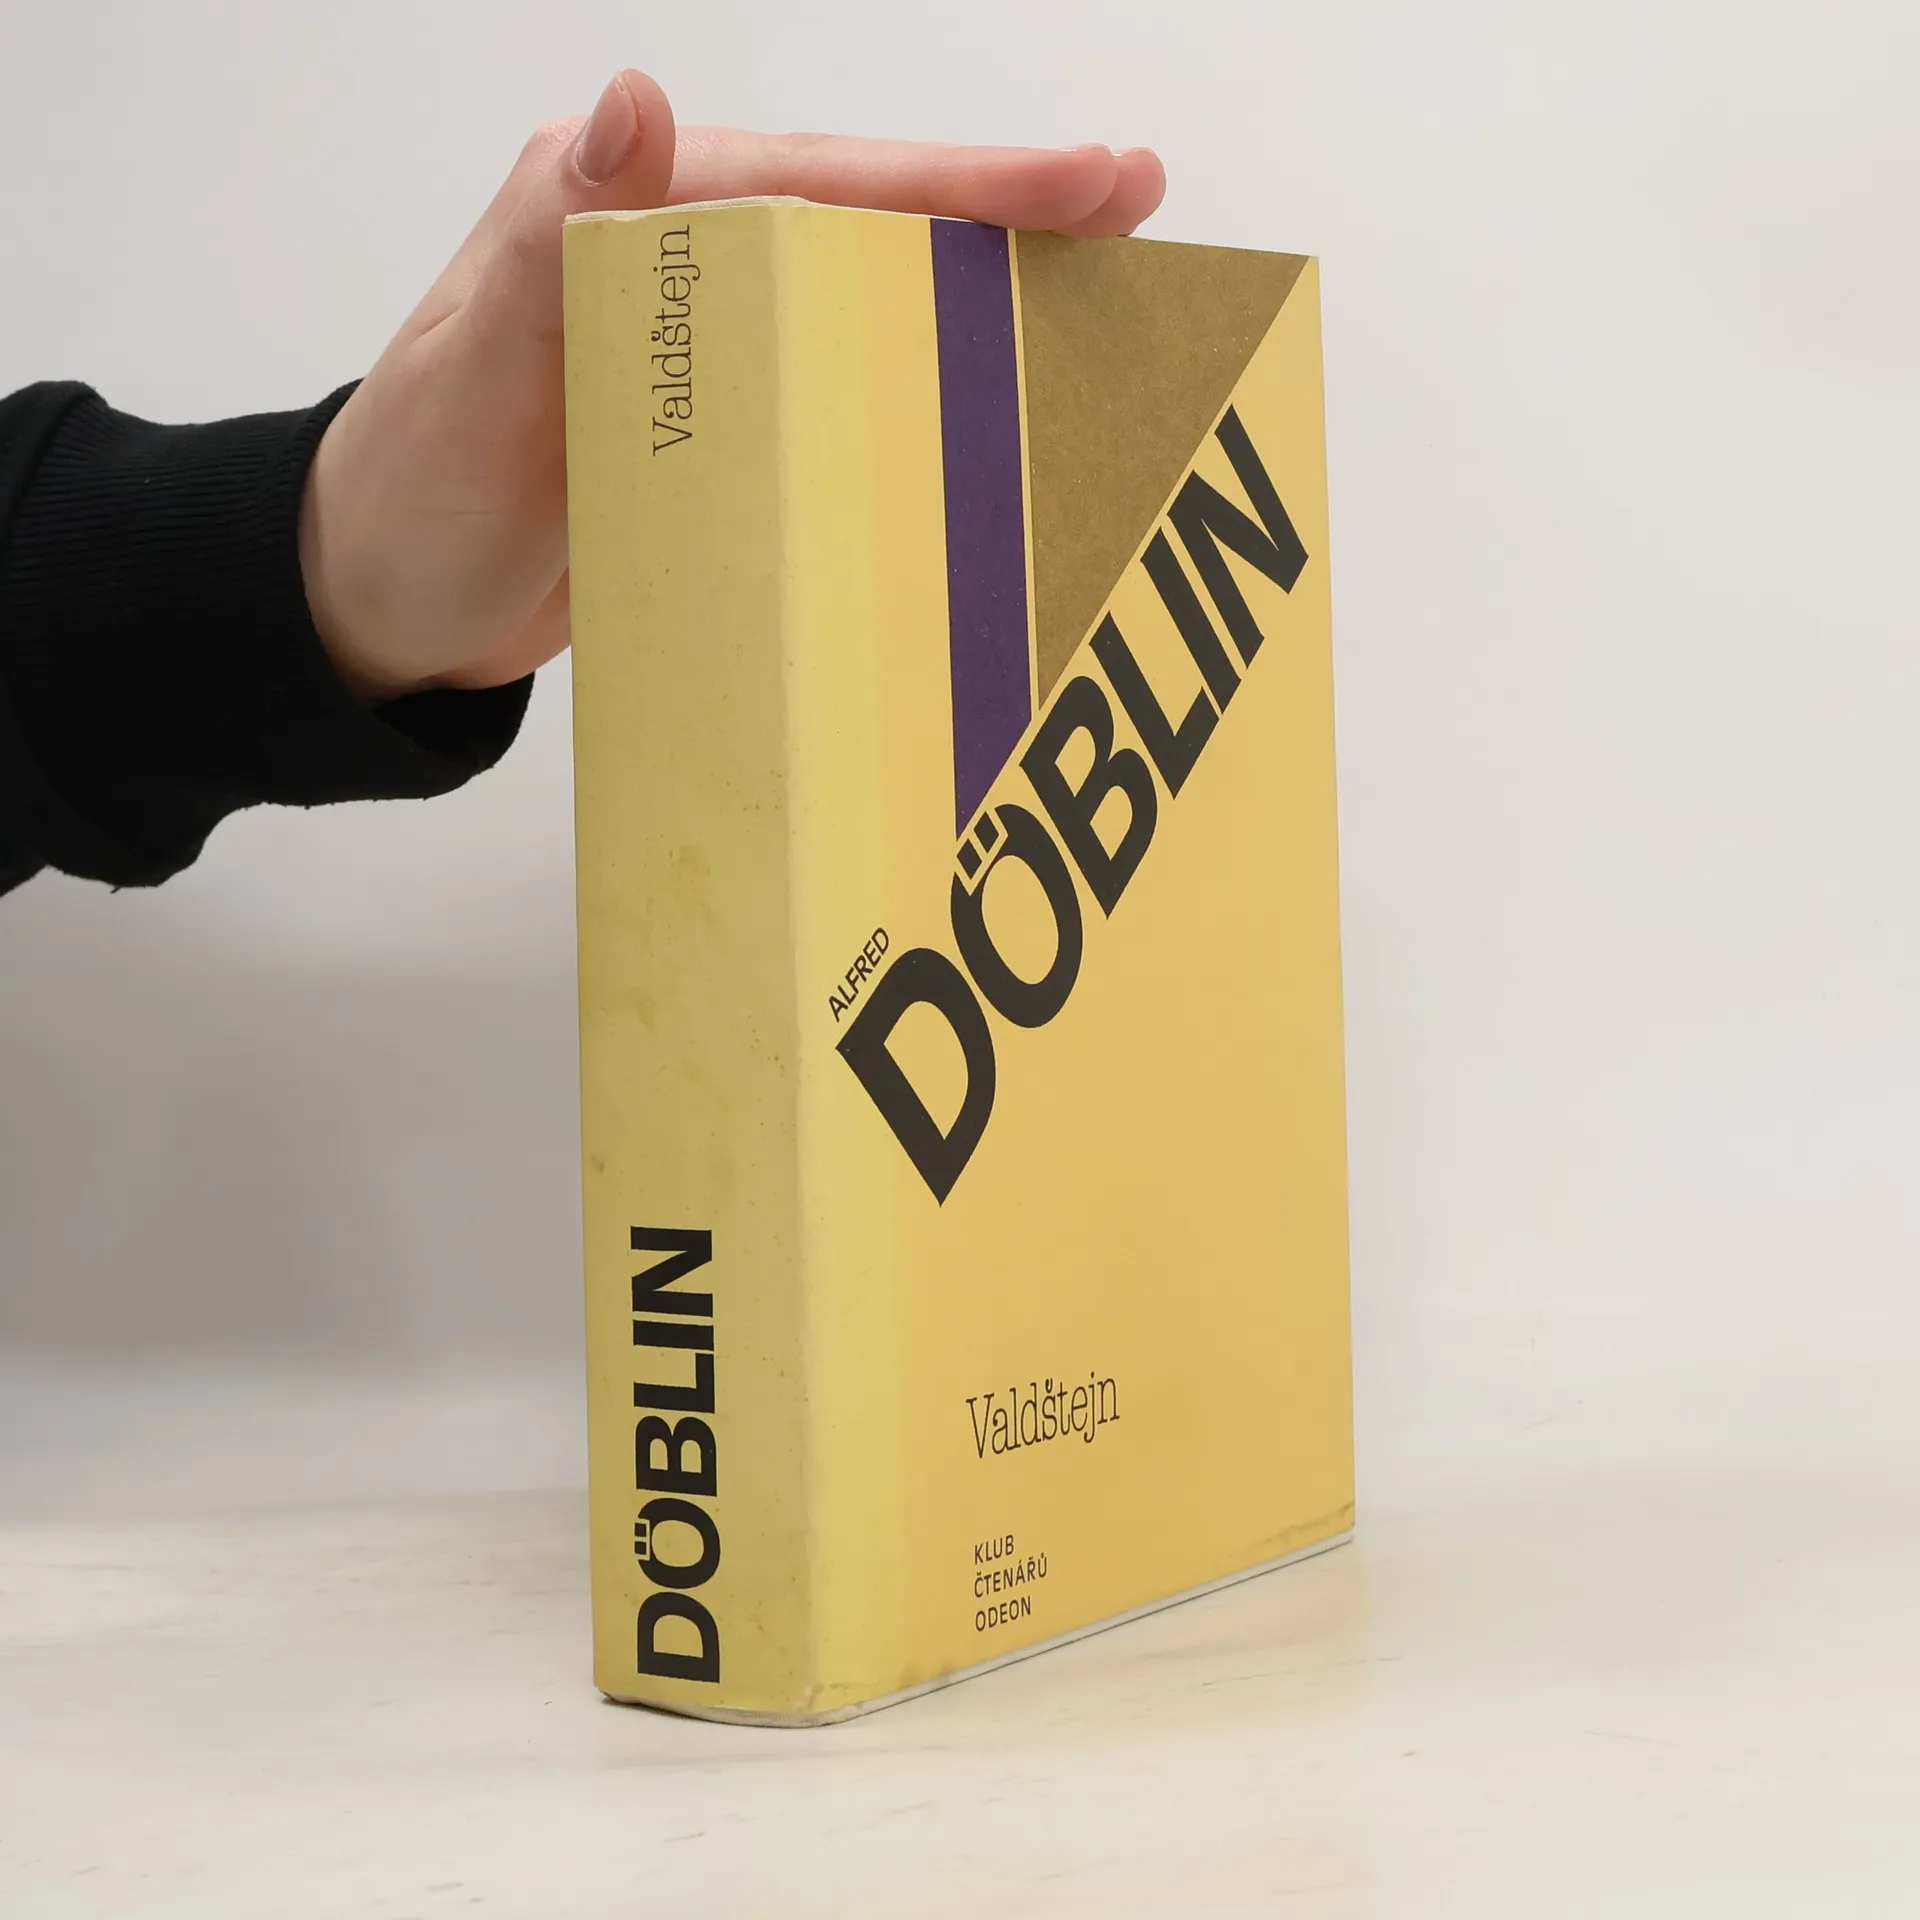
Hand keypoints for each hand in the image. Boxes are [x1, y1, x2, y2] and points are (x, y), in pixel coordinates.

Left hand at [298, 71, 1165, 701]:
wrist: (380, 602)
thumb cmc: (414, 488)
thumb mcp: (474, 367)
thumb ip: (553, 241)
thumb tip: (636, 102)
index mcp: (634, 213)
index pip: (825, 181)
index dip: (963, 180)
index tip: (1093, 183)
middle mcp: (684, 261)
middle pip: (872, 225)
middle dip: (1006, 219)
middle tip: (1137, 221)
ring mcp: (709, 349)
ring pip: (870, 304)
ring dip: (982, 300)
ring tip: (1101, 313)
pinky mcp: (720, 430)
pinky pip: (840, 394)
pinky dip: (923, 398)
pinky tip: (993, 420)